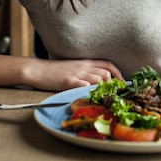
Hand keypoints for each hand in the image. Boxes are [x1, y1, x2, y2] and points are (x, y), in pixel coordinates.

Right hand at [0, 55, 122, 91]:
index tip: (122, 82)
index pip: (108, 64)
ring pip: (98, 79)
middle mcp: (83, 66)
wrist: (38, 70)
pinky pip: (84, 85)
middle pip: (106, 73)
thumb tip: (98, 80)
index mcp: (85, 62)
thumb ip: (85, 71)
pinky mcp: (69, 81)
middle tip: (114, 94)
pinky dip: (90, 91)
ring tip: (104, 98)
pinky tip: (91, 97)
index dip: (118, 73)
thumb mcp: (73, 67)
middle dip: (113, 84)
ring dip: (104, 89)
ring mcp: (77, 73)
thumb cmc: (55, 70)